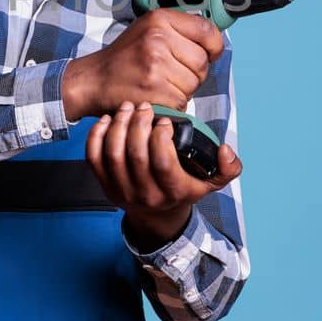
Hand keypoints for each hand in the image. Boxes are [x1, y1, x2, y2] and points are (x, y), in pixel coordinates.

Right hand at [62, 10, 224, 121]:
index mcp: (159, 19)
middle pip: (202, 62)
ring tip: (161, 85)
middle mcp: (158, 38)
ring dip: (183, 90)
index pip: (207, 30)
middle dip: (194, 73)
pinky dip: (173, 104)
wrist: (92, 80)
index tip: (210, 53)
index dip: (214, 46)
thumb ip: (178, 30)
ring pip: (194, 84)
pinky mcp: (154, 90)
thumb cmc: (124, 58)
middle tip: (173, 74)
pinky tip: (157, 97)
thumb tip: (214, 41)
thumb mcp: (147, 29)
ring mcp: (156, 64)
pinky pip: (182, 102)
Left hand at [86, 101, 242, 250]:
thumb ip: (227, 167)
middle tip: (144, 106)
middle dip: (138, 124)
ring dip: (118, 126)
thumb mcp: (211, 182)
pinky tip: (106, 120)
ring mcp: (122, 191)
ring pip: (113, 154)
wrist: (156, 214)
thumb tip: (224, 149)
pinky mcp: (104, 185)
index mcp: (173, 191)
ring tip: (127, 108)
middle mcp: (146, 195)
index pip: (162, 162)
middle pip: (135, 154)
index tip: (165, 121)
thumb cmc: (184, 188)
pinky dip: (96, 136)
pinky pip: (93, 159)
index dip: (161, 136)